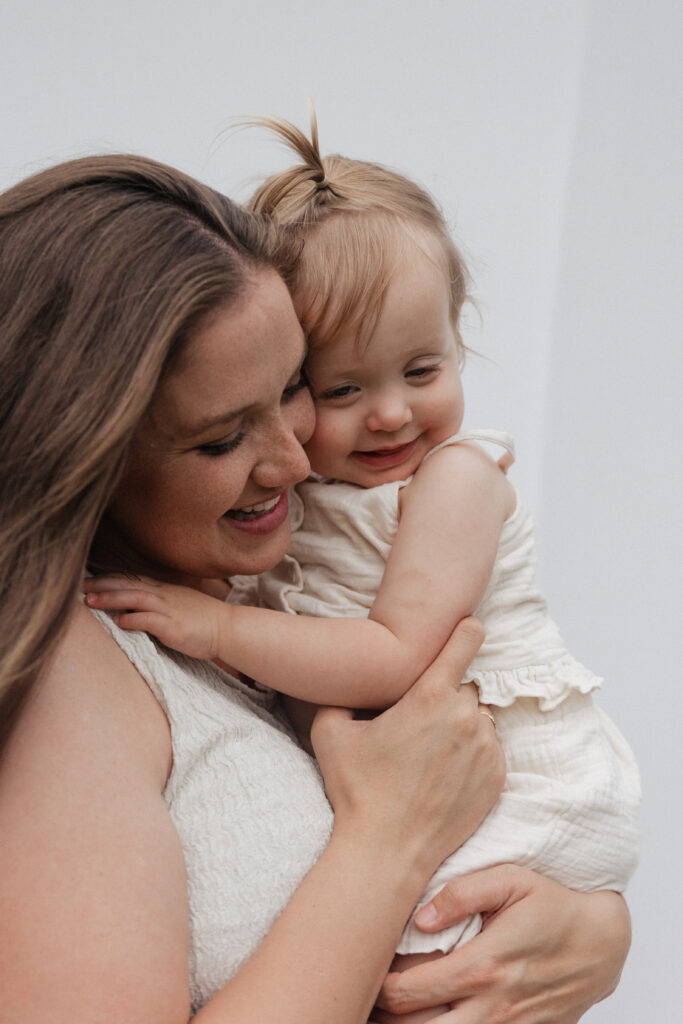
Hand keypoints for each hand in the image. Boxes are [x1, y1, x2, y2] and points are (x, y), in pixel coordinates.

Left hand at [83, 574, 223, 659]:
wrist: (227, 627)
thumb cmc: (202, 620)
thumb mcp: (176, 606)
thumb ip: (155, 605)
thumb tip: (130, 610)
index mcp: (163, 590)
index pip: (130, 579)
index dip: (107, 579)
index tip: (86, 580)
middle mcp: (163, 595)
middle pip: (127, 584)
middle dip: (101, 584)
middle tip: (77, 586)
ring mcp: (168, 609)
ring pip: (134, 597)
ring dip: (110, 597)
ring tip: (89, 600)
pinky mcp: (173, 626)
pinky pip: (149, 620)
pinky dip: (132, 619)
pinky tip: (118, 622)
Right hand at [311, 619, 505, 878]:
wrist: (386, 852)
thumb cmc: (356, 790)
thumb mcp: (331, 731)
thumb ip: (344, 693)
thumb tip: (351, 677)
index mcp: (429, 695)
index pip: (465, 640)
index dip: (465, 630)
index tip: (467, 627)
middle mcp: (465, 717)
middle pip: (465, 686)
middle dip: (445, 696)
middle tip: (419, 722)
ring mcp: (486, 749)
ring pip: (479, 718)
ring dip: (461, 725)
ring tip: (430, 753)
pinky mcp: (498, 778)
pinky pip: (490, 749)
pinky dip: (474, 754)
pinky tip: (444, 774)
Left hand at [376, 865, 630, 1022]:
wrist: (602, 942)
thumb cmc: (552, 904)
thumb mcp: (511, 879)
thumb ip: (462, 893)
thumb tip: (420, 917)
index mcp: (483, 965)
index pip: (407, 992)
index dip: (376, 986)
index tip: (364, 969)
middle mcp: (492, 1007)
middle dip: (383, 1015)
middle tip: (366, 995)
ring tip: (387, 1010)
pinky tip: (428, 1016)